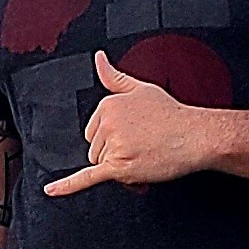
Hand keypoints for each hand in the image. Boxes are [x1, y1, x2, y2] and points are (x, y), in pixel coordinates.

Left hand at [44, 52, 223, 198]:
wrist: (196, 136)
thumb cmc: (172, 114)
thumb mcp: (140, 89)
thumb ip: (114, 77)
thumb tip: (98, 58)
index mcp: (107, 105)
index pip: (95, 132)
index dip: (114, 139)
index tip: (135, 135)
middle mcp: (107, 123)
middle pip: (96, 150)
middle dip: (115, 155)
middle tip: (143, 148)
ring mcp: (113, 145)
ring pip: (101, 166)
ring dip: (120, 168)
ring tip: (145, 158)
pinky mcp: (119, 166)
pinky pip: (88, 178)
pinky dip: (68, 186)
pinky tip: (51, 190)